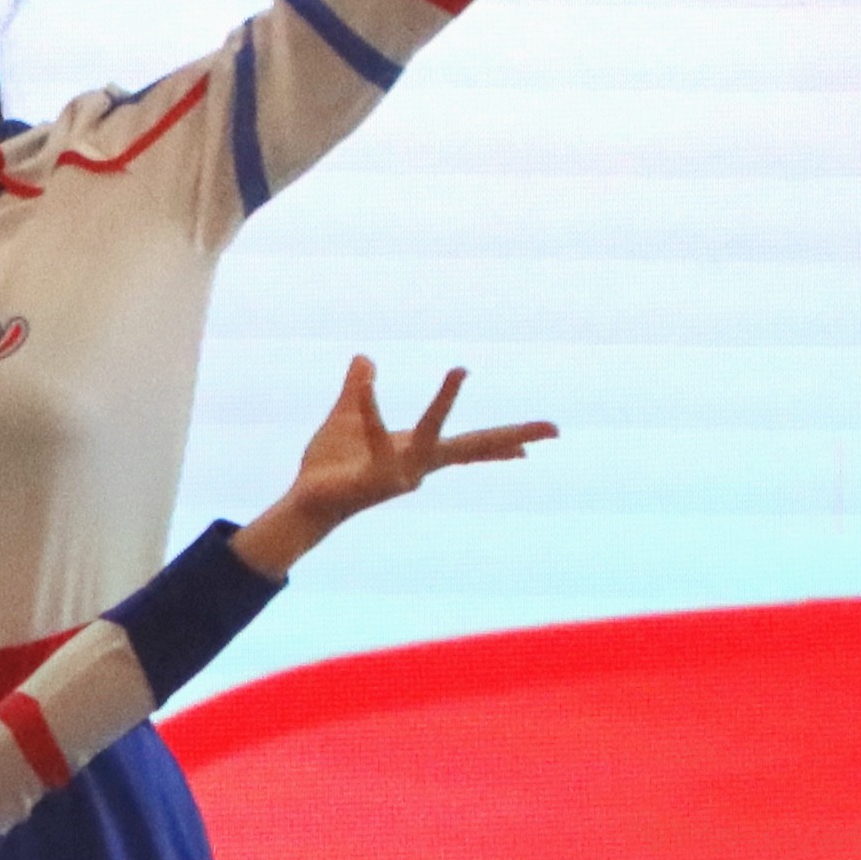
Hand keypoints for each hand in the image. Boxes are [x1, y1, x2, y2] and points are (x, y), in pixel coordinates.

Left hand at [235, 355, 552, 568]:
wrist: (305, 501)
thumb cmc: (330, 465)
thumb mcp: (347, 416)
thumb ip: (357, 388)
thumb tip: (364, 358)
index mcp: (418, 450)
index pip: (468, 446)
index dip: (501, 444)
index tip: (538, 445)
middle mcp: (418, 464)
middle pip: (474, 447)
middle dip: (513, 436)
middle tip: (555, 429)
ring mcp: (401, 473)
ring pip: (431, 433)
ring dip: (445, 401)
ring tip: (461, 369)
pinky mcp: (375, 477)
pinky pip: (374, 434)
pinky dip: (369, 407)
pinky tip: (366, 381)